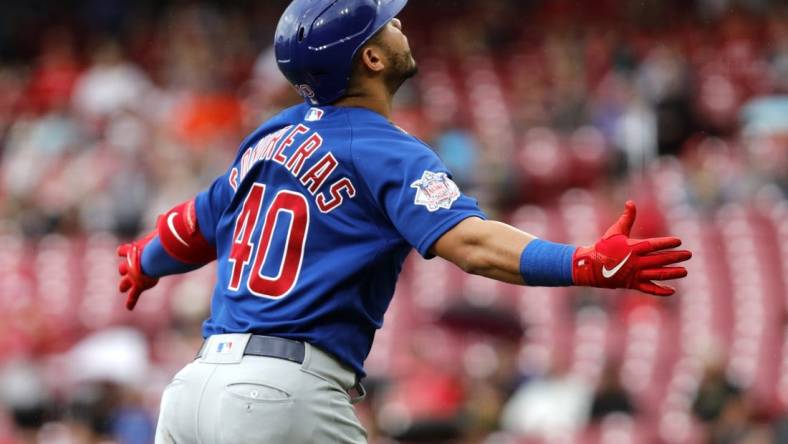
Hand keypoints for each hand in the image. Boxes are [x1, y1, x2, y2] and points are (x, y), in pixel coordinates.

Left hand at [117, 231, 158, 309]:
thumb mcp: (159, 233)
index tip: (119, 251)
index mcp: (135, 251)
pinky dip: (132, 301)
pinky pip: (134, 295)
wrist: (152, 258)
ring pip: (126, 281)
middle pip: (124, 267)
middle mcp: (131, 263)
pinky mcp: (138, 285)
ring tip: (121, 288)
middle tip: (121, 270)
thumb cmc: (156, 244)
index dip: (123, 251)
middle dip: (124, 269)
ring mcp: (133, 275)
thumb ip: (161, 225)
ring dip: (124, 285)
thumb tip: (163, 215)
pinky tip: (129, 308)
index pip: (125, 250)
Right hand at [572, 201, 690, 295]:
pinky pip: (649, 289)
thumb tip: (631, 202)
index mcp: (632, 248)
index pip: (653, 245)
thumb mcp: (615, 231)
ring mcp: (634, 274)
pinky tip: (671, 290)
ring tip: (685, 271)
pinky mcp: (632, 284)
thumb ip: (627, 218)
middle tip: (688, 254)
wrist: (590, 266)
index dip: (666, 243)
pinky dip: (660, 291)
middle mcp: (635, 261)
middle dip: (675, 257)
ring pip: (657, 274)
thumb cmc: (604, 247)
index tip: (679, 241)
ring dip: (672, 273)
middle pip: (659, 259)